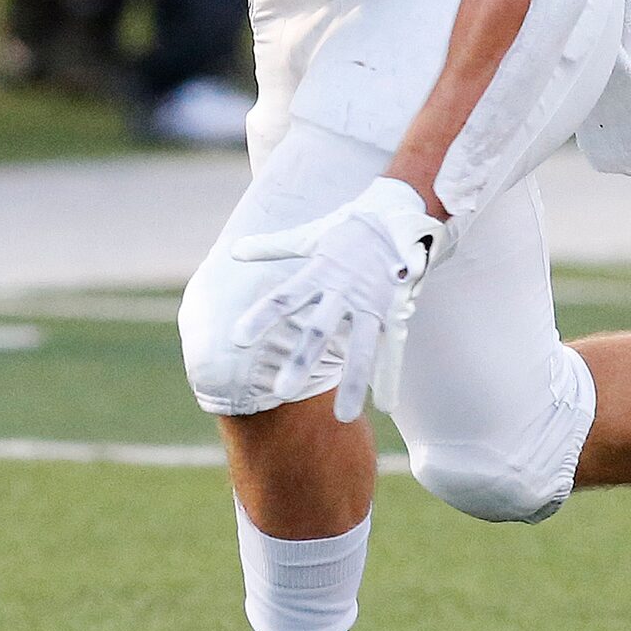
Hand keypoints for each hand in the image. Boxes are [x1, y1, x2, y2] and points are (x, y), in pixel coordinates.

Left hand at [228, 178, 447, 422]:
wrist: (396, 212)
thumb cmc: (346, 228)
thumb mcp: (308, 236)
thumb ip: (271, 247)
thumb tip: (234, 251)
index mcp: (319, 272)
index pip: (283, 299)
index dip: (260, 318)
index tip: (236, 340)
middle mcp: (344, 291)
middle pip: (319, 331)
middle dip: (301, 361)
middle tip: (280, 390)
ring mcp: (371, 304)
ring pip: (361, 349)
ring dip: (352, 383)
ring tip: (342, 418)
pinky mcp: (392, 311)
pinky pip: (393, 349)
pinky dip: (389, 377)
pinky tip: (385, 407)